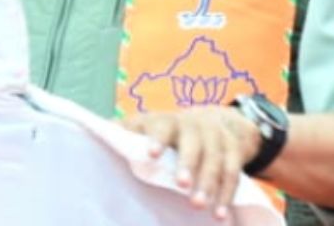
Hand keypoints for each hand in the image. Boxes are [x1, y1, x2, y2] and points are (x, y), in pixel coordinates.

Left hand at [124, 106, 261, 217]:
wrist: (212, 120)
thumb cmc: (167, 131)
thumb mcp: (146, 127)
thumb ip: (126, 132)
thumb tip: (100, 134)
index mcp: (167, 121)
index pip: (162, 125)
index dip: (158, 138)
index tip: (152, 154)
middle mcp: (194, 126)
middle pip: (193, 143)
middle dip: (188, 163)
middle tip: (181, 185)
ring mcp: (216, 137)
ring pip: (215, 160)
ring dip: (208, 184)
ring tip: (199, 205)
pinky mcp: (234, 150)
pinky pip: (232, 173)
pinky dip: (226, 194)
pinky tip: (219, 214)